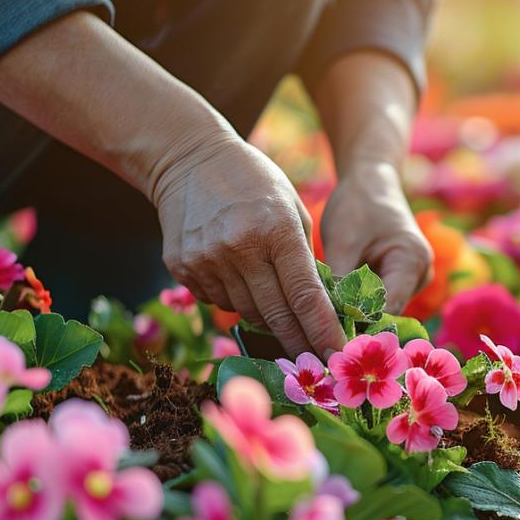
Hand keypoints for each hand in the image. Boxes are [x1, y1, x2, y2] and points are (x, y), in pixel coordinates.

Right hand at [153, 136, 345, 356]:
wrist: (187, 158)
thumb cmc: (253, 181)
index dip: (322, 330)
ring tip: (275, 307)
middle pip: (276, 314)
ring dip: (266, 317)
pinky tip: (238, 279)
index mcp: (276, 230)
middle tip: (315, 361)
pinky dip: (235, 300)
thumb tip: (315, 307)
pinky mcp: (183, 267)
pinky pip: (218, 301)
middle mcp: (239, 248)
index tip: (337, 354)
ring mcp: (206, 260)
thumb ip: (304, 256)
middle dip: (299, 342)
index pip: (305, 295)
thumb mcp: (291, 207)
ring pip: (246, 312)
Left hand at [319, 163, 432, 312]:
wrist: (371, 182)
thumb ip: (340, 284)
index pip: (387, 309)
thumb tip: (328, 322)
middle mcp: (421, 275)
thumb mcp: (343, 242)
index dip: (359, 325)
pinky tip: (336, 298)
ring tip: (324, 309)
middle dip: (355, 319)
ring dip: (355, 311)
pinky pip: (379, 301)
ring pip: (381, 309)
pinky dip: (358, 301)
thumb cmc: (356, 204)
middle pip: (386, 313)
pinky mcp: (401, 281)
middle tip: (318, 327)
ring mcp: (414, 279)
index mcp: (412, 262)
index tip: (327, 335)